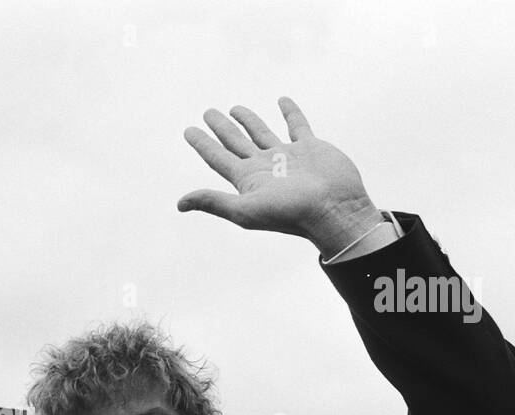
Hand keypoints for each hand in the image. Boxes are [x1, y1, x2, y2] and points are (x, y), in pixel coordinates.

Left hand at [178, 97, 383, 256]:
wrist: (334, 210)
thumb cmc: (291, 213)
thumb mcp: (246, 210)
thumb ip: (214, 202)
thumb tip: (179, 204)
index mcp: (247, 179)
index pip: (217, 157)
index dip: (202, 144)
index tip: (188, 130)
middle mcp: (264, 167)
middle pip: (236, 142)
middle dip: (221, 128)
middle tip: (208, 113)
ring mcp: (287, 157)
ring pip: (262, 133)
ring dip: (249, 121)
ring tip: (235, 108)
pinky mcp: (311, 148)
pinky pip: (297, 126)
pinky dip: (290, 113)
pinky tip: (282, 101)